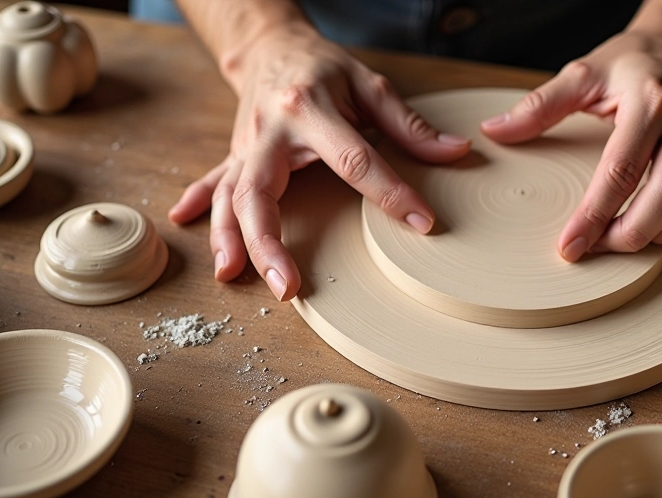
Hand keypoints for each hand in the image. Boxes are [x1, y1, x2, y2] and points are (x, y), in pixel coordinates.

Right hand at [169, 24, 470, 299]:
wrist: (271, 46)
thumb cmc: (323, 68)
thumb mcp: (369, 84)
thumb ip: (409, 124)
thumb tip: (457, 152)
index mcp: (310, 109)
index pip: (353, 160)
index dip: (388, 192)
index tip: (421, 222)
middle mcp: (270, 131)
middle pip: (260, 190)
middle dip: (268, 240)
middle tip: (287, 286)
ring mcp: (246, 147)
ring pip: (229, 196)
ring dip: (228, 238)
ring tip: (234, 276)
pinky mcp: (235, 156)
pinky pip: (215, 186)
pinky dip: (204, 214)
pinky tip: (205, 247)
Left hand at [480, 12, 661, 267]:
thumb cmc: (632, 59)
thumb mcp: (582, 72)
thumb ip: (539, 105)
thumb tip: (494, 131)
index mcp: (651, 102)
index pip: (622, 169)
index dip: (595, 214)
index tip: (570, 245)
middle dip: (634, 231)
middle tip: (599, 250)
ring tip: (628, 247)